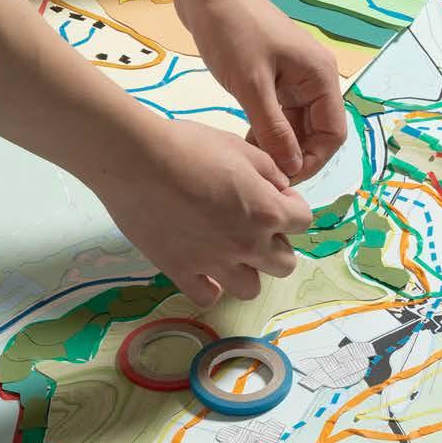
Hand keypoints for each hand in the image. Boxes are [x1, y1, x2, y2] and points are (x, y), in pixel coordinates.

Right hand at [96, 121, 310, 305]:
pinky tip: (204, 266)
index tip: (274, 196)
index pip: (304, 221)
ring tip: (231, 250)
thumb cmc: (189, 146)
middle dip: (276, 243)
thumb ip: (269, 172)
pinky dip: (211, 285)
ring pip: (251, 289)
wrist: (137, 161)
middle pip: (285, 263)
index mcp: (266, 211)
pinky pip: (208, 296)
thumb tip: (280, 188)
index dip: (292, 206)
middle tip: (254, 225)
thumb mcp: (240, 147)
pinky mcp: (181, 272)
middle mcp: (247, 244)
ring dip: (248, 270)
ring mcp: (214, 263)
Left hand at [178, 0, 346, 180]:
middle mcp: (314, 77)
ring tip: (252, 162)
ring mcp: (294, 75)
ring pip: (296, 124)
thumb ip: (274, 129)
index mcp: (320, 76)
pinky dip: (267, 129)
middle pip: (316, 131)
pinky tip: (246, 142)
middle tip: (263, 176)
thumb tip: (292, 168)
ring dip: (279, 144)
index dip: (312, 161)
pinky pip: (280, 112)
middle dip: (294, 155)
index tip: (282, 179)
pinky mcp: (274, 75)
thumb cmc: (232, 31)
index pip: (332, 133)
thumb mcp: (252, 86)